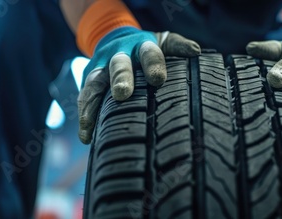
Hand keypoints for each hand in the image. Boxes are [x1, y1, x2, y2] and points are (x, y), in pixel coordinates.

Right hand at [78, 27, 200, 143]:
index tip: (158, 79)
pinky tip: (86, 136)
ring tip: (90, 125)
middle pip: (119, 66)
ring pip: (94, 83)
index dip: (153, 65)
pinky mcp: (88, 79)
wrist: (113, 37)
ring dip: (92, 103)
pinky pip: (84, 97)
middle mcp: (119, 55)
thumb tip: (196, 50)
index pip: (149, 54)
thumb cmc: (146, 47)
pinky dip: (84, 116)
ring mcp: (101, 67)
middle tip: (123, 94)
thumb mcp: (162, 41)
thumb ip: (177, 45)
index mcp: (142, 45)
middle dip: (121, 79)